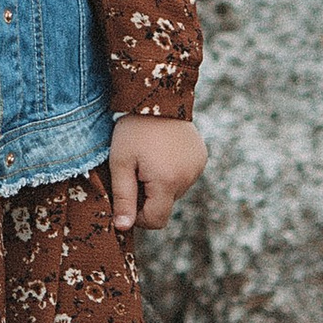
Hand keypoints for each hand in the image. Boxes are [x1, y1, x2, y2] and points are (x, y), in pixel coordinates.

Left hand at [110, 114, 207, 232]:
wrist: (157, 94)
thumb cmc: (133, 129)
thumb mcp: (121, 162)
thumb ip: (123, 197)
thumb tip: (122, 227)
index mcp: (167, 182)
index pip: (156, 221)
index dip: (138, 216)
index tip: (127, 196)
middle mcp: (188, 178)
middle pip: (165, 205)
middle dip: (148, 196)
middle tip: (135, 170)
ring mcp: (197, 167)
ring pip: (175, 190)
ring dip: (161, 183)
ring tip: (149, 157)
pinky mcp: (201, 157)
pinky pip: (184, 175)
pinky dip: (173, 171)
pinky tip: (162, 152)